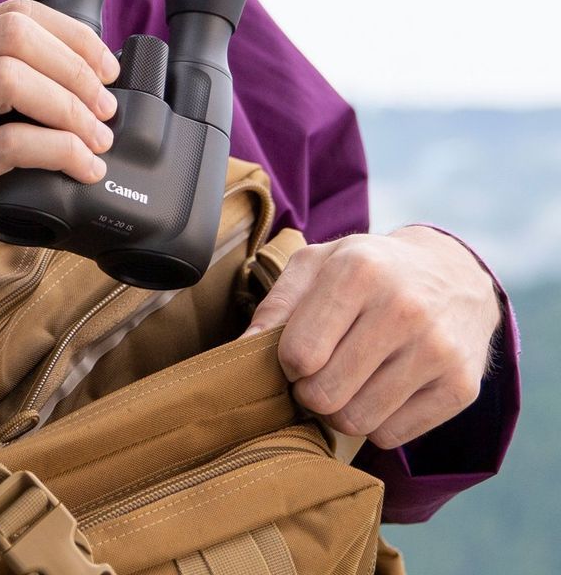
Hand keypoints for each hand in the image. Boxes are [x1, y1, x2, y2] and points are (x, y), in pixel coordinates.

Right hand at [0, 0, 119, 267]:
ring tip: (98, 138)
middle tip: (105, 104)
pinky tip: (83, 167)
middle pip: (19, 37)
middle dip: (78, 68)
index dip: (74, 36)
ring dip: (72, 108)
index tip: (105, 66)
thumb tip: (62, 79)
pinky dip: (61, 152)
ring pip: (14, 81)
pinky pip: (12, 145)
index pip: (17, 14)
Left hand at [242, 226, 501, 448]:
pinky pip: (393, 437)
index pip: (299, 354)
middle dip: (311, 392)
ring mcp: (437, 350)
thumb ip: (276, 305)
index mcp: (359, 271)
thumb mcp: (318, 265)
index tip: (300, 352)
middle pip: (325, 394)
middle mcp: (403, 308)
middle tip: (320, 373)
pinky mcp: (461, 386)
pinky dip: (378, 422)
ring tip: (349, 380)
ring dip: (341, 410)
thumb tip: (240, 352)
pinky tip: (382, 389)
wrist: (454, 275)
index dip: (289, 362)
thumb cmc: (369, 270)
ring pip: (358, 422)